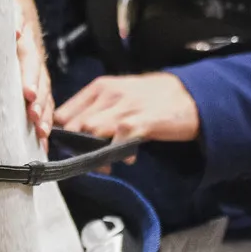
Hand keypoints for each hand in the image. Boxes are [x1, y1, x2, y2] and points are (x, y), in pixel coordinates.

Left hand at [11, 0, 53, 148]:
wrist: (18, 14)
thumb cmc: (7, 15)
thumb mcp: (10, 10)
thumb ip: (14, 18)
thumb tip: (17, 32)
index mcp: (27, 45)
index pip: (31, 62)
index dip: (31, 78)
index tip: (28, 95)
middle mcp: (35, 63)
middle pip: (41, 83)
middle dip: (39, 102)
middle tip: (34, 118)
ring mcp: (38, 75)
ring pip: (46, 96)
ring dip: (44, 115)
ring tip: (42, 134)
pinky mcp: (38, 86)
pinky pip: (45, 104)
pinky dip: (44, 121)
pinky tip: (43, 141)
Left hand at [54, 74, 199, 151]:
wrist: (191, 94)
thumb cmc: (153, 98)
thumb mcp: (120, 95)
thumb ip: (97, 110)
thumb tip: (73, 132)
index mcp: (99, 87)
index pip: (64, 112)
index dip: (59, 134)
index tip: (63, 150)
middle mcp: (108, 95)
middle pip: (73, 125)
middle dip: (74, 147)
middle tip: (83, 162)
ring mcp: (124, 108)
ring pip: (91, 132)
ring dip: (93, 154)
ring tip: (104, 164)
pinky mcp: (141, 122)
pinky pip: (119, 142)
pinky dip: (118, 154)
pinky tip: (127, 158)